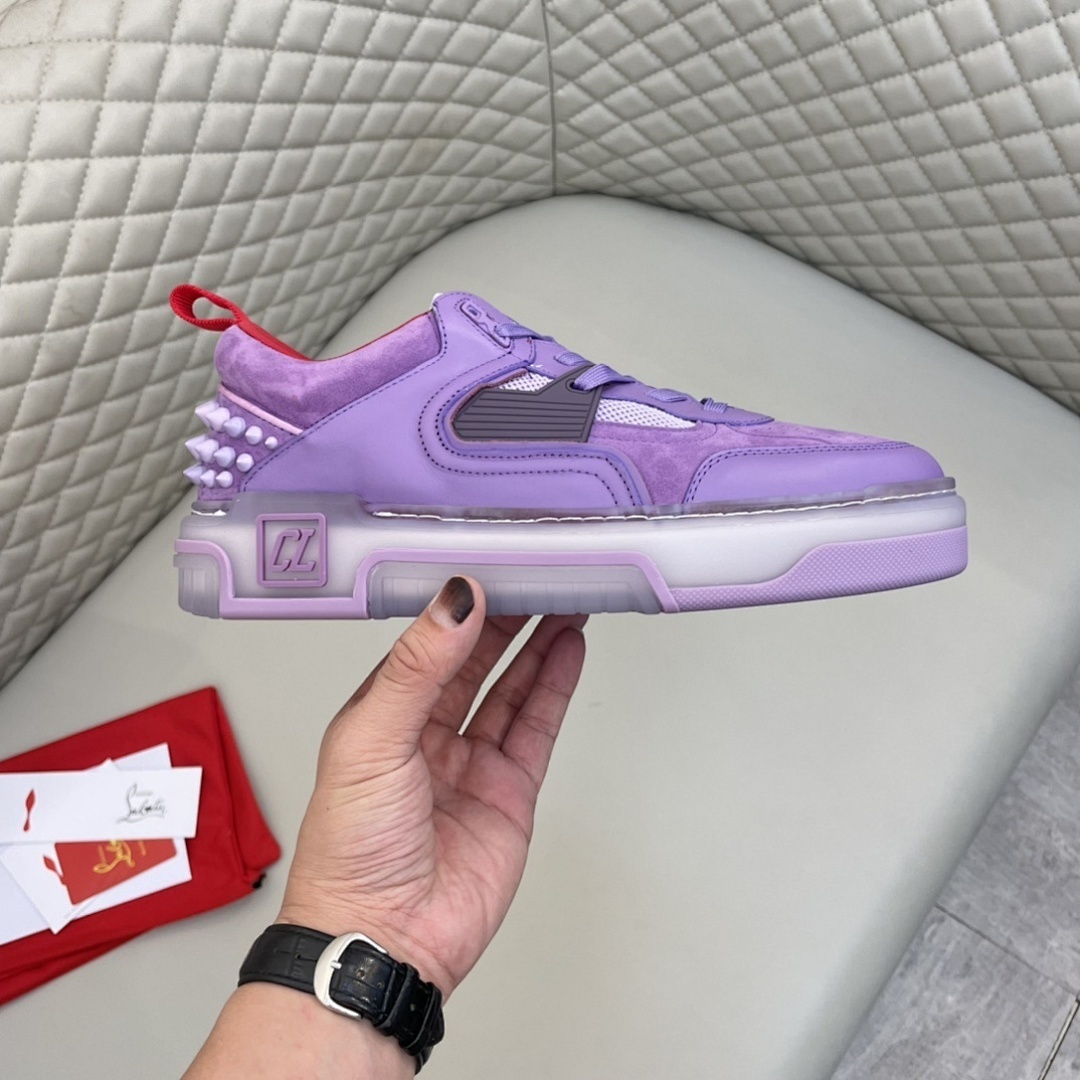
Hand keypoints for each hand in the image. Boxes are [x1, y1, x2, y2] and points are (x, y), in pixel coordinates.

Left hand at [276, 576, 587, 997]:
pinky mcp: (508, 792)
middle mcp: (426, 734)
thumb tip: (453, 603)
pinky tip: (566, 650)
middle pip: (475, 658)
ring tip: (564, 598)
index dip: (458, 604)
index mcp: (382, 714)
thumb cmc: (351, 854)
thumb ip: (416, 669)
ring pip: (511, 687)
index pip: (427, 642)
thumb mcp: (370, 741)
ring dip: (538, 643)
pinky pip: (535, 727)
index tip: (487, 564)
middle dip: (506, 615)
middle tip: (535, 573)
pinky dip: (554, 686)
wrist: (384, 941)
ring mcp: (471, 762)